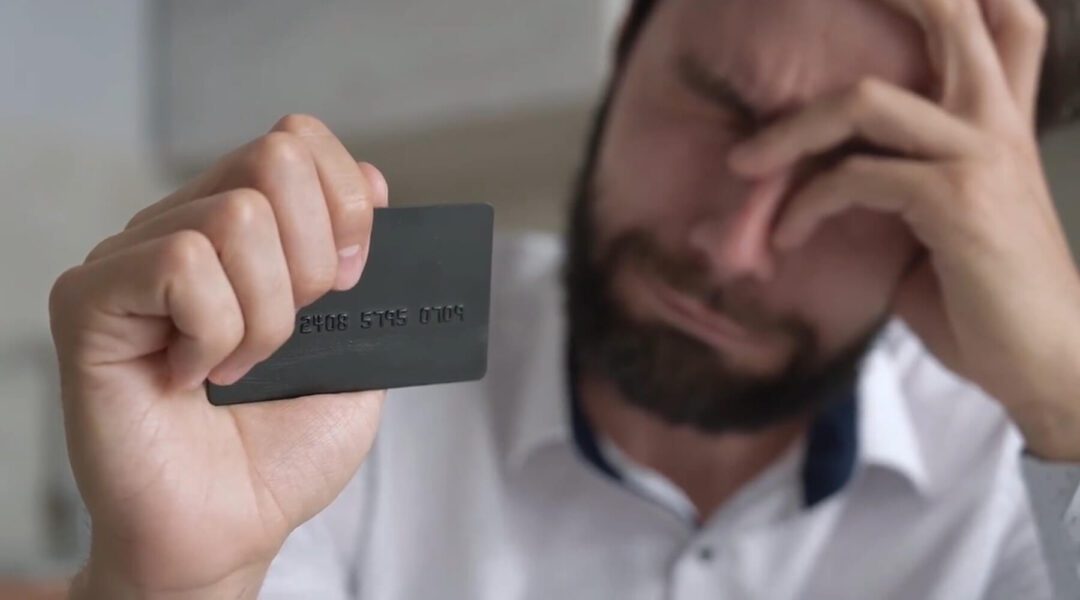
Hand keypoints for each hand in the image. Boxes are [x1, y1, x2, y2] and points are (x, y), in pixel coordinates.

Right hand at [49, 114, 387, 597]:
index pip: (297, 140)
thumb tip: (370, 177)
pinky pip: (181, 262)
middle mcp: (186, 229)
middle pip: (275, 157)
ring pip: (236, 216)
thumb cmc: (283, 451)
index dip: (345, 201)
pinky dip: (215, 331)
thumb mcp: (358, 351)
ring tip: (239, 371)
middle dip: (314, 259)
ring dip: (267, 315)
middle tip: (292, 334)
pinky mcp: (90, 298)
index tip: (351, 281)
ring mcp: (133, 259)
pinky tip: (193, 377)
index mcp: (248, 233)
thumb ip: (366, 267)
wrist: (229, 529)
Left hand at [728, 0, 1079, 459]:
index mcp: (999, 121)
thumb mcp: (938, 225)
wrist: (1043, 364)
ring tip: (746, 165)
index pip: (1001, 21)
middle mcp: (996, 122)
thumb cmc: (986, 300)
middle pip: (953, 15)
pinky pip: (854, 178)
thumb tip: (820, 176)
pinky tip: (789, 237)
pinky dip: (804, 206)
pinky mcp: (957, 200)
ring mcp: (980, 155)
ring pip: (866, 101)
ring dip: (790, 132)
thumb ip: (895, 181)